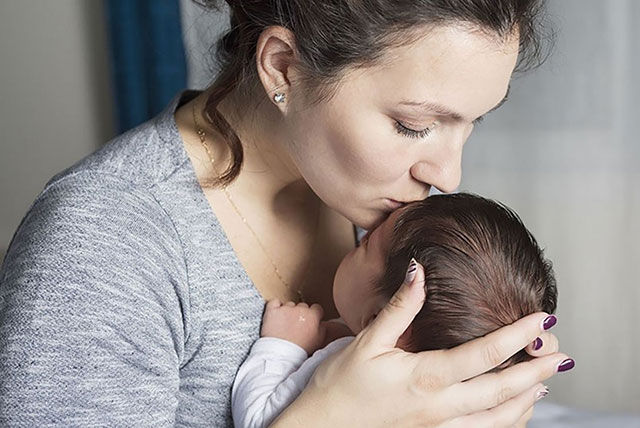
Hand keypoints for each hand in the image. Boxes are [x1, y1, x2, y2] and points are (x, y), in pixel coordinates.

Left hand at [261, 299, 325, 354]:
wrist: (281, 356)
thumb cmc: (300, 350)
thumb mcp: (319, 341)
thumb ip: (323, 329)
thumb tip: (324, 323)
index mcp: (313, 316)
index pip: (316, 308)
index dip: (313, 315)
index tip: (309, 321)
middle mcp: (300, 309)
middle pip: (302, 306)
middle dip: (300, 314)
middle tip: (295, 326)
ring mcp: (286, 308)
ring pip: (289, 305)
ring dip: (287, 312)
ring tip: (284, 325)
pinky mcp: (272, 310)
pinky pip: (274, 302)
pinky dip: (274, 307)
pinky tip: (275, 316)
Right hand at [271, 261, 571, 427]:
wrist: (323, 427)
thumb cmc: (342, 385)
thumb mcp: (369, 340)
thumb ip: (400, 307)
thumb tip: (418, 271)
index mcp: (425, 377)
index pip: (483, 354)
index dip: (517, 336)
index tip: (542, 320)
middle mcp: (440, 406)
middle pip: (501, 392)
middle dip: (535, 373)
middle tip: (560, 356)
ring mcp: (439, 426)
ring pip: (497, 419)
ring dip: (525, 401)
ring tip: (544, 383)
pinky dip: (505, 422)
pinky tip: (512, 411)